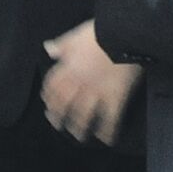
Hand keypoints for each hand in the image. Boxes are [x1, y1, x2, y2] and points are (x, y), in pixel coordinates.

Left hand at [41, 21, 143, 145]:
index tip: (48, 103)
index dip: (49, 97)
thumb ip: (62, 45)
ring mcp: (96, 93)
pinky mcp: (115, 98)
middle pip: (63, 105)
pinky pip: (110, 119)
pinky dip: (108, 131)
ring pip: (83, 116)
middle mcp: (78, 84)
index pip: (52, 87)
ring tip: (79, 136)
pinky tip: (107, 139)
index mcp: (68, 69)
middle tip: (58, 125)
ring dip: (79, 128)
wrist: (124, 34)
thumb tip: (48, 48)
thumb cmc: (100, 32)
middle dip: (58, 117)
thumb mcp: (76, 35)